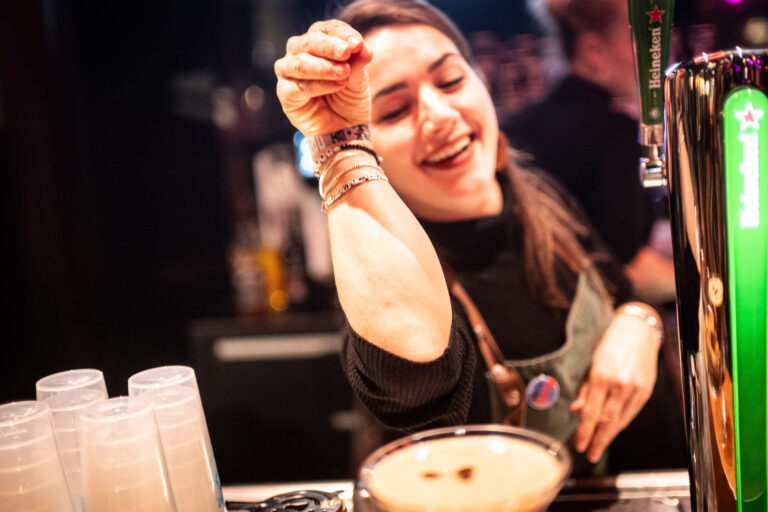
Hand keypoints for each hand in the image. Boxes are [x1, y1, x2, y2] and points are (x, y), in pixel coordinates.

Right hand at [274, 20, 372, 135]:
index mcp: (318, 43)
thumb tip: (363, 47)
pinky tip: (336, 86)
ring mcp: (289, 73)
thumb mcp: (359, 79)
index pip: (325, 29)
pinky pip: (297, 86)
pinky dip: (318, 85)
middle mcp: (299, 53)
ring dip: (323, 67)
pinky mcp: (285, 94)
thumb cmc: (349, 100)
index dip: (341, 34)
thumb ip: (358, 62)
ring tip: (344, 73)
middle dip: (329, 46)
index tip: (358, 44)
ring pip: (299, 63)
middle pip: (308, 41)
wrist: (345, 129)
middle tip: (347, 52)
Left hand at [570, 304, 661, 461]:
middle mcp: (620, 385)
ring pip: (621, 420)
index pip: (592, 412)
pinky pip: (631, 413)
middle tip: (589, 454)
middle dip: (598, 440)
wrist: (638, 332)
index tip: (580, 444)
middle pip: (607, 421)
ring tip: (599, 446)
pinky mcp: (646, 390)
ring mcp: (635, 389)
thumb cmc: (611, 345)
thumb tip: (577, 411)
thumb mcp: (592, 364)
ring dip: (609, 435)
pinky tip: (613, 430)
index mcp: (602, 377)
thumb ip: (585, 390)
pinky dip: (621, 423)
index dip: (585, 431)